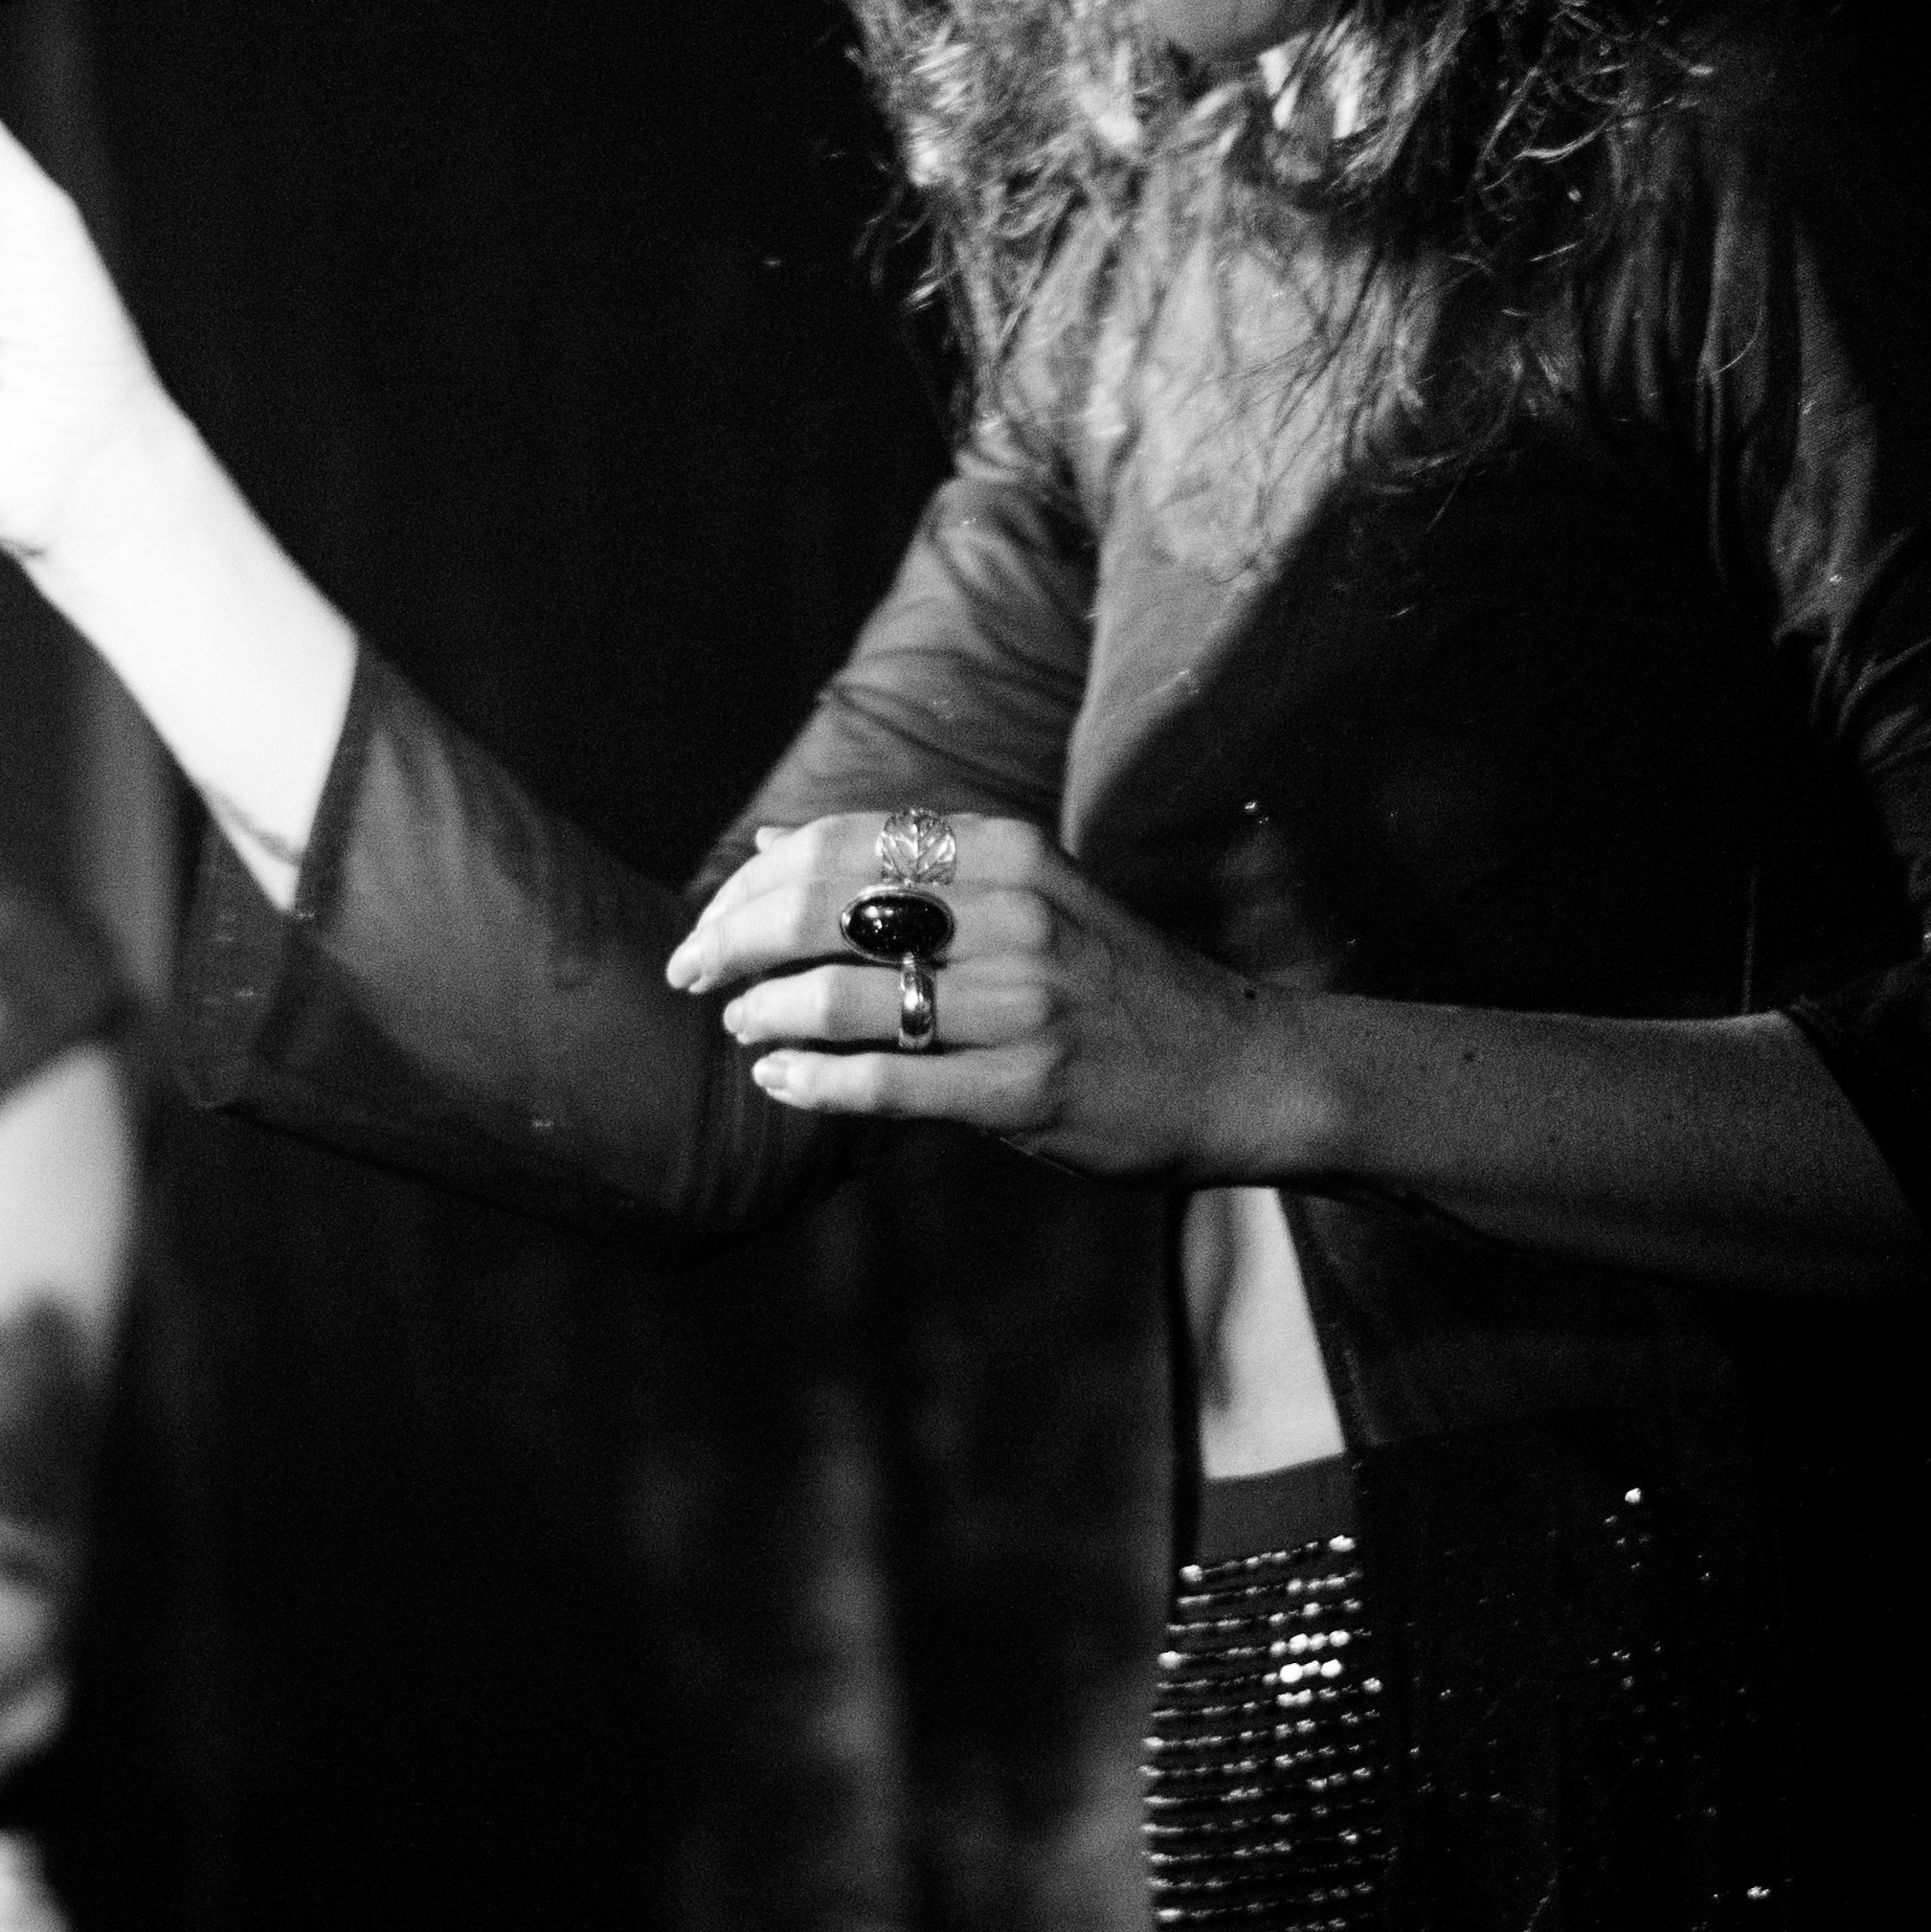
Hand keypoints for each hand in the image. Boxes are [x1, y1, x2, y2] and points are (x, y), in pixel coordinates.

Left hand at [666, 815, 1303, 1185]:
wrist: (1239, 1069)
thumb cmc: (1114, 983)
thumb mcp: (1029, 893)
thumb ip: (907, 868)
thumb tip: (773, 843)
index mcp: (1009, 852)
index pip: (840, 844)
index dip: (753, 884)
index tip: (706, 922)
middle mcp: (1016, 914)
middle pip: (826, 909)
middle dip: (734, 943)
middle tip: (691, 978)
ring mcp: (1025, 1003)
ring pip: (847, 995)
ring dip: (767, 1014)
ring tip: (743, 1030)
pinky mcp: (1029, 1089)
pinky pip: (889, 1080)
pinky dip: (815, 1083)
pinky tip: (782, 1084)